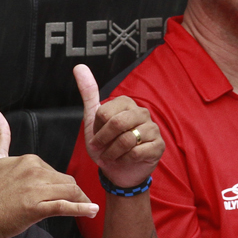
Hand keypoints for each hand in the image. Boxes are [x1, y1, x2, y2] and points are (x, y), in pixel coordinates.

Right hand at [0, 110, 98, 237]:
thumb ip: (0, 136)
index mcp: (28, 159)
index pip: (54, 170)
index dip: (59, 183)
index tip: (60, 193)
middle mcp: (34, 171)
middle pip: (65, 180)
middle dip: (73, 192)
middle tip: (77, 204)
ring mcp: (35, 190)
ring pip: (69, 191)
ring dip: (81, 200)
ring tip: (87, 208)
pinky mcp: (36, 208)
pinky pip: (65, 206)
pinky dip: (82, 208)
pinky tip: (92, 210)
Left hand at [75, 63, 162, 189]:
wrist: (118, 171)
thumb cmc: (106, 144)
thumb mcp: (93, 120)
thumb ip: (88, 92)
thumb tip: (79, 66)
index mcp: (126, 102)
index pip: (103, 113)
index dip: (96, 130)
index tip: (97, 137)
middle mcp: (141, 112)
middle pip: (116, 124)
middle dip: (103, 141)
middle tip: (100, 149)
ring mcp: (153, 129)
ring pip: (126, 140)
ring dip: (113, 153)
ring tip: (112, 156)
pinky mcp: (159, 146)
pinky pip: (136, 152)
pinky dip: (124, 160)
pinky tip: (124, 160)